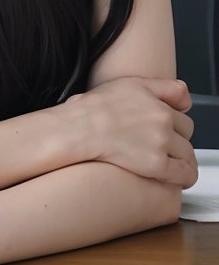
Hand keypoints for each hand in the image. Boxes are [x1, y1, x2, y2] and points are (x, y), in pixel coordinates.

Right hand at [67, 75, 196, 187]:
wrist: (78, 129)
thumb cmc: (93, 109)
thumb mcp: (130, 84)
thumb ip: (164, 88)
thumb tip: (187, 101)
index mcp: (158, 103)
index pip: (183, 119)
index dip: (175, 128)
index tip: (169, 135)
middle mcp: (163, 121)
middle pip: (187, 136)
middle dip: (178, 143)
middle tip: (164, 150)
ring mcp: (161, 143)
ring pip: (188, 155)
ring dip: (183, 161)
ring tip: (171, 166)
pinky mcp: (156, 165)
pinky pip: (185, 174)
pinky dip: (185, 177)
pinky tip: (175, 180)